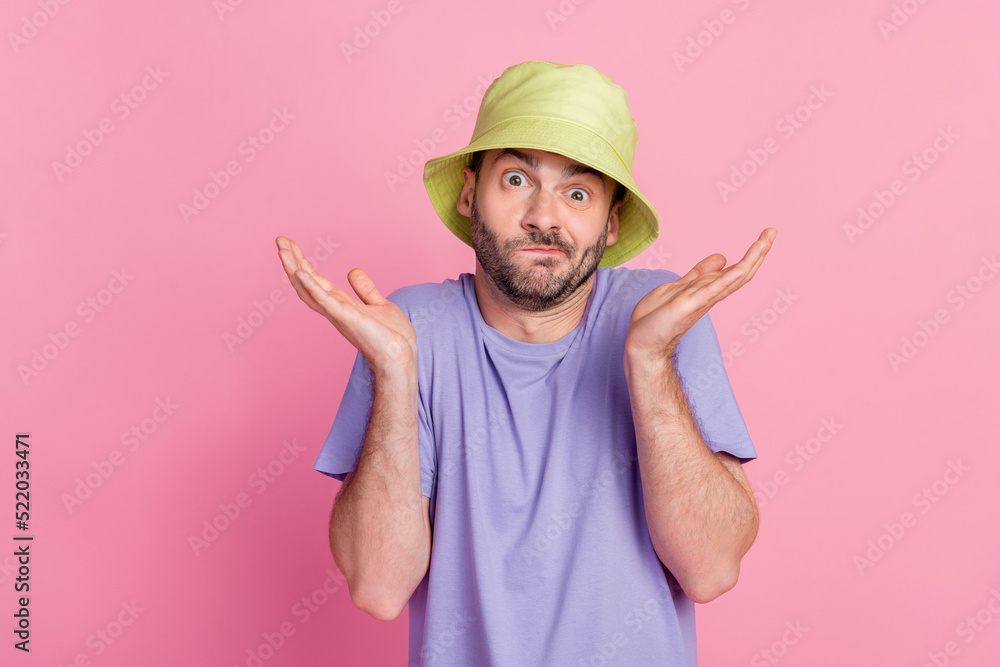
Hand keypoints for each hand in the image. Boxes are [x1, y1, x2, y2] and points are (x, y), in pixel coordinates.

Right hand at [275, 236, 416, 373]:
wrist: (401, 357)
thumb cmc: (392, 337)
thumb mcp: (379, 305)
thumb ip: (365, 289)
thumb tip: (352, 271)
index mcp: (341, 305)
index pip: (316, 280)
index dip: (303, 262)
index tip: (291, 245)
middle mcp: (334, 309)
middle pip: (306, 282)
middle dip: (292, 261)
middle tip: (279, 240)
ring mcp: (338, 314)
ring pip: (309, 289)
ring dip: (294, 269)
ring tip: (282, 250)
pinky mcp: (346, 318)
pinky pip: (325, 301)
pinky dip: (311, 287)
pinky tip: (300, 272)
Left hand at [625, 228, 776, 360]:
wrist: (642, 344)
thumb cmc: (657, 319)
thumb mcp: (679, 286)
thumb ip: (700, 273)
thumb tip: (722, 257)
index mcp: (707, 289)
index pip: (735, 269)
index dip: (752, 253)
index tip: (767, 235)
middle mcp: (710, 295)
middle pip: (742, 272)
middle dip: (758, 252)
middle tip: (773, 231)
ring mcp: (702, 300)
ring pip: (733, 278)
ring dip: (750, 259)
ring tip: (766, 240)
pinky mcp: (690, 305)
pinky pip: (714, 290)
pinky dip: (729, 278)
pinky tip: (744, 267)